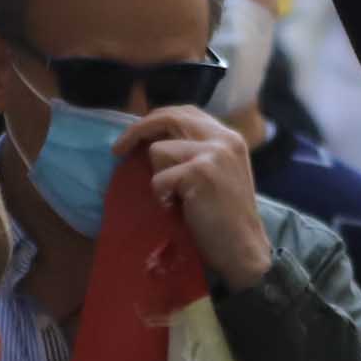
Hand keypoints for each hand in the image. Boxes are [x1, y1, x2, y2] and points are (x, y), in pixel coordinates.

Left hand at [120, 108, 272, 290]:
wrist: (243, 248)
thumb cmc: (226, 218)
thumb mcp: (219, 173)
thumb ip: (197, 152)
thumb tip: (155, 140)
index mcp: (229, 137)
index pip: (185, 112)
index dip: (156, 119)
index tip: (137, 134)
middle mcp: (223, 138)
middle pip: (168, 118)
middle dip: (137, 131)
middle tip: (118, 150)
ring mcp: (213, 153)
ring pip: (158, 151)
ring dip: (158, 177)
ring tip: (175, 198)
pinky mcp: (200, 172)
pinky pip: (158, 178)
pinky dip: (161, 197)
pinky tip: (177, 209)